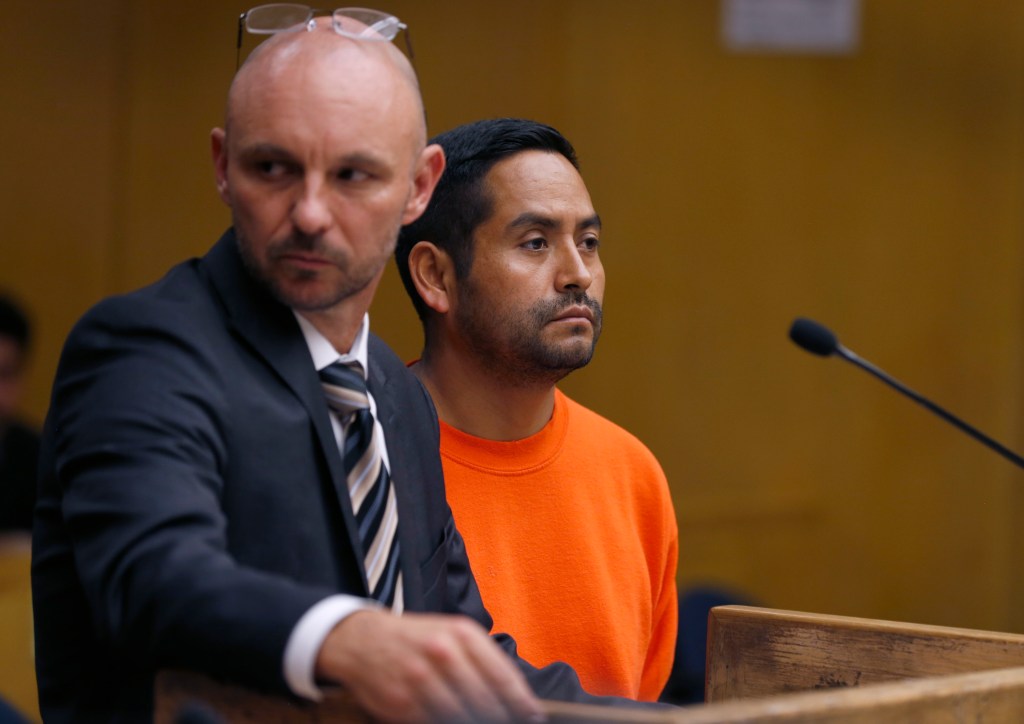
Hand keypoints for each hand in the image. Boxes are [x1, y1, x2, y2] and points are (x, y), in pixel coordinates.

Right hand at [315, 609, 545, 722]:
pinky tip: (454, 721)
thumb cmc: (418, 638)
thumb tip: (516, 696)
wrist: (364, 640)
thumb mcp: (453, 633)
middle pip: (485, 700)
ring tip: (483, 722)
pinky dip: (447, 723)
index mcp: (461, 633)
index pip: (502, 675)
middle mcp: (442, 652)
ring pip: (462, 715)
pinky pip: (435, 721)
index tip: (533, 716)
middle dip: (502, 717)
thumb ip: (483, 660)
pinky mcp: (402, 702)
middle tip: (511, 723)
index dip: (521, 702)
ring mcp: (420, 678)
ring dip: (476, 722)